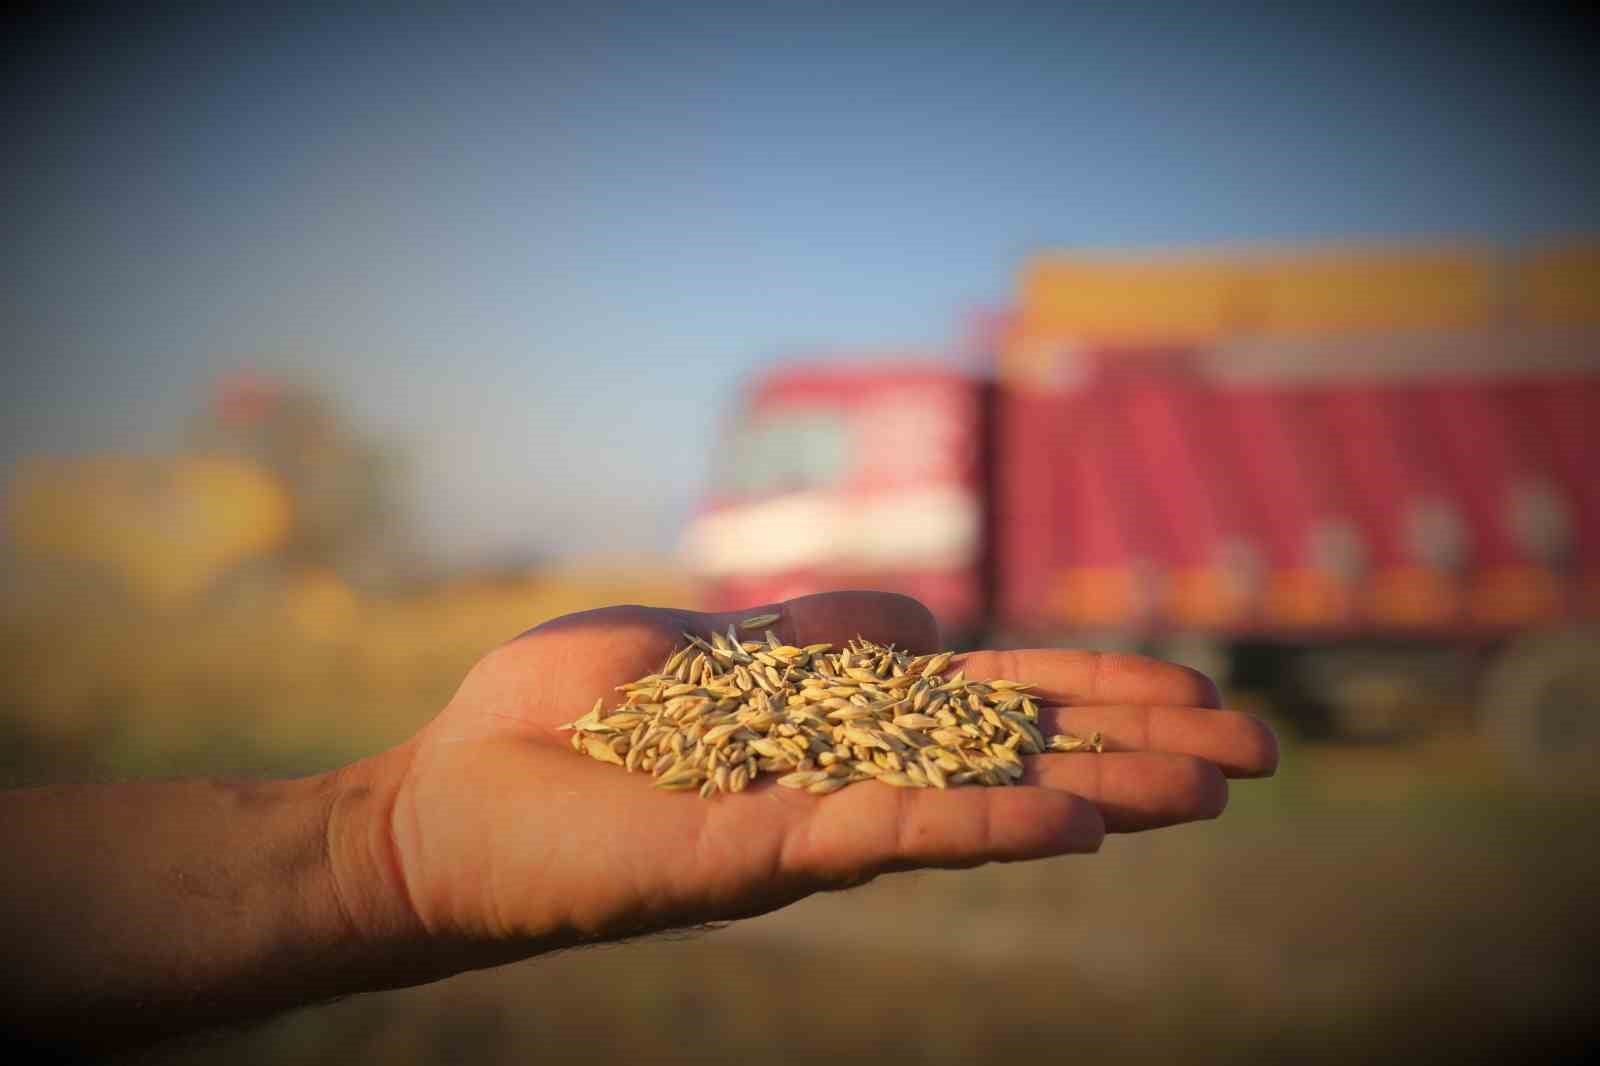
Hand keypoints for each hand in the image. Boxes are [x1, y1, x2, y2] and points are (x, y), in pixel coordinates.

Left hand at [340, 591, 1276, 974]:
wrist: (444, 802)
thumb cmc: (558, 721)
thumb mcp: (700, 645)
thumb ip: (812, 632)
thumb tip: (923, 615)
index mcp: (834, 720)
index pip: (990, 700)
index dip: (1092, 692)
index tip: (1195, 690)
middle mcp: (844, 776)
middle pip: (1016, 754)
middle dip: (1135, 748)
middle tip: (1260, 753)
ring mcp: (812, 820)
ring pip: (980, 802)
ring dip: (1099, 794)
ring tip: (1212, 791)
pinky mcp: (756, 853)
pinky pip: (885, 833)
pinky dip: (983, 827)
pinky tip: (1076, 823)